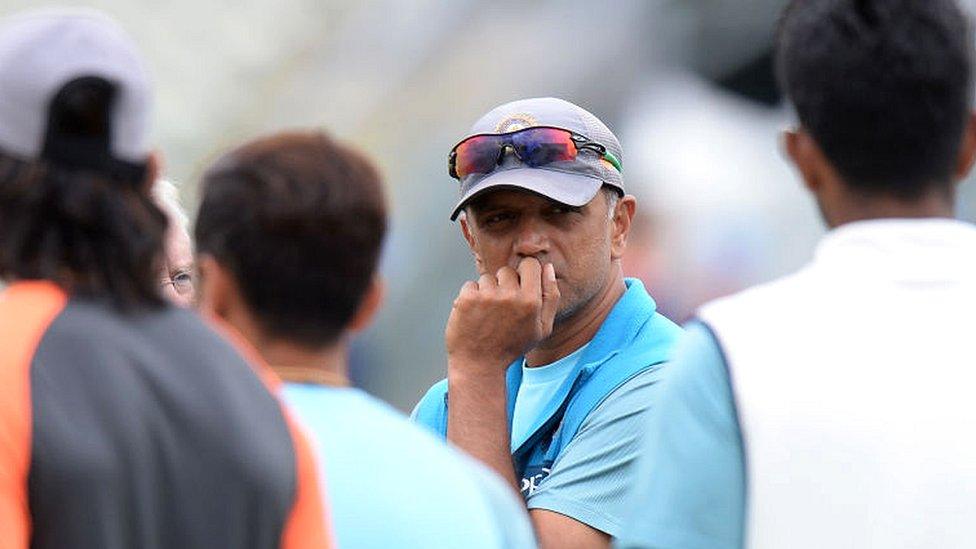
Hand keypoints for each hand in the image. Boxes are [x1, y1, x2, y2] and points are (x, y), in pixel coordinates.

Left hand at [445, 257, 560, 376]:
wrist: (479, 365)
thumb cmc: (511, 347)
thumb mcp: (542, 328)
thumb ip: (551, 297)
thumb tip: (548, 268)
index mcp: (532, 301)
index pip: (530, 264)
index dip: (524, 273)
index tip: (519, 286)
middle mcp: (510, 296)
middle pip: (507, 270)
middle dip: (504, 284)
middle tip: (501, 308)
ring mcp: (487, 296)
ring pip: (487, 278)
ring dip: (487, 291)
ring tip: (487, 315)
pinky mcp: (467, 298)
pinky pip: (470, 285)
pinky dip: (470, 297)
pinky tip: (474, 315)